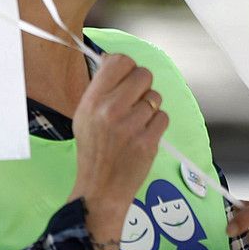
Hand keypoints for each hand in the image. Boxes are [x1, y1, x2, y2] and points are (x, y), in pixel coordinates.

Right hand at [69, 54, 167, 249]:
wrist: (99, 189)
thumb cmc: (94, 151)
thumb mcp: (85, 116)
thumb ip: (101, 88)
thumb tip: (115, 60)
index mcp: (92, 101)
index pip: (119, 61)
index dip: (128, 67)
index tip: (127, 77)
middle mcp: (110, 110)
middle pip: (144, 74)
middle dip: (143, 86)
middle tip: (135, 102)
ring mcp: (130, 126)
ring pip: (155, 97)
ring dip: (150, 108)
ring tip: (135, 124)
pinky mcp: (148, 140)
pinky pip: (163, 117)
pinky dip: (157, 125)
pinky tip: (143, 136)